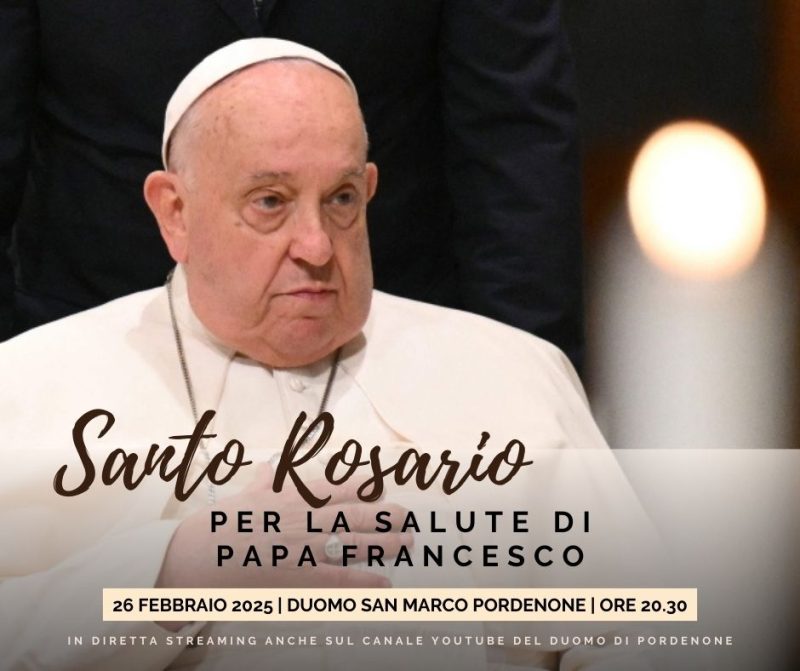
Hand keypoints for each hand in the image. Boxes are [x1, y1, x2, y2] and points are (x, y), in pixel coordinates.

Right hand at [156, 463, 409, 589]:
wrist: (195, 557)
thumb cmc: (219, 525)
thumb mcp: (244, 496)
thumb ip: (264, 480)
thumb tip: (273, 461)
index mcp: (290, 497)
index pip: (334, 486)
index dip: (362, 484)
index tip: (383, 481)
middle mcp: (302, 519)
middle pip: (353, 514)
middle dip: (383, 514)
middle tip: (407, 515)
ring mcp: (302, 547)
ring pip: (352, 542)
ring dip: (383, 543)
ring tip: (407, 542)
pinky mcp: (296, 576)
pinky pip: (337, 578)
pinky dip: (363, 580)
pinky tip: (384, 583)